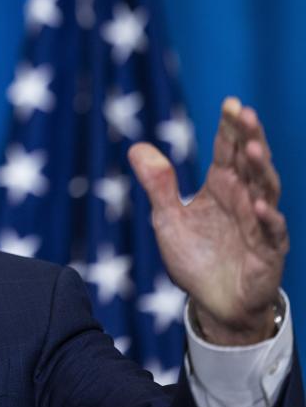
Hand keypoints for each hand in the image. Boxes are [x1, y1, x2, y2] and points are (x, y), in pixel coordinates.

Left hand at [128, 97, 286, 345]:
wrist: (212, 302)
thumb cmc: (194, 257)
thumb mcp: (167, 219)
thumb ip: (158, 184)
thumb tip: (136, 147)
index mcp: (222, 187)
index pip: (227, 151)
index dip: (230, 128)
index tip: (231, 103)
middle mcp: (244, 199)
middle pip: (250, 163)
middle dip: (249, 137)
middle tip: (246, 114)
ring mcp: (259, 223)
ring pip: (265, 190)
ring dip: (261, 170)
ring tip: (253, 149)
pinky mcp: (268, 251)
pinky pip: (270, 231)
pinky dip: (266, 218)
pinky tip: (258, 206)